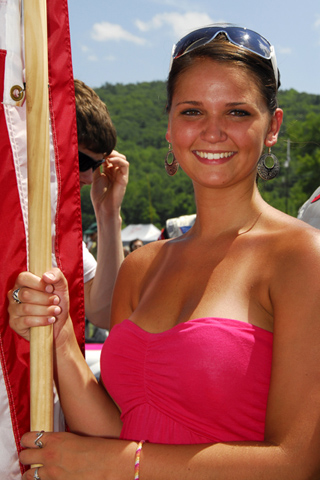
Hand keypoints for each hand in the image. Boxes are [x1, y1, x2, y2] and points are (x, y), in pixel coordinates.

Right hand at [8, 268, 69, 341]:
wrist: (59, 322)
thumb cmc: (57, 301)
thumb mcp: (61, 285)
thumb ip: (56, 275)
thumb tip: (46, 276)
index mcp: (23, 283)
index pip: (23, 278)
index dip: (38, 283)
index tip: (51, 289)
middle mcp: (15, 295)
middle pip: (26, 294)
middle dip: (45, 298)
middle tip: (56, 301)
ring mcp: (13, 309)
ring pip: (26, 308)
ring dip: (45, 310)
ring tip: (56, 310)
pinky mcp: (15, 323)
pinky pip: (26, 321)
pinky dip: (42, 320)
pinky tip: (51, 319)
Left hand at [20, 431, 135, 479]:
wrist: (113, 463)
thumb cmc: (100, 448)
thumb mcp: (76, 439)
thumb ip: (60, 443)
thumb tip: (52, 445)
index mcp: (56, 439)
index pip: (28, 438)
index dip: (27, 441)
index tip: (29, 442)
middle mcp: (50, 456)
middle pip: (24, 456)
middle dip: (26, 456)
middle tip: (30, 457)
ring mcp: (53, 473)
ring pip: (28, 475)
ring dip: (31, 472)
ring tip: (36, 471)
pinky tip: (49, 478)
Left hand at [91, 150, 128, 216]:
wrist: (103, 207)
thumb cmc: (99, 196)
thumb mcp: (95, 178)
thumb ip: (96, 167)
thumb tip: (94, 156)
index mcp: (108, 171)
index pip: (109, 157)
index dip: (104, 152)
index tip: (96, 150)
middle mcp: (115, 172)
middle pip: (116, 156)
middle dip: (109, 152)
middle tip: (101, 151)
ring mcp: (120, 175)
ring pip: (122, 158)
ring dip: (114, 154)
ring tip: (106, 155)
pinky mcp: (124, 178)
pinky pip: (125, 165)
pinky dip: (118, 160)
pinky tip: (110, 160)